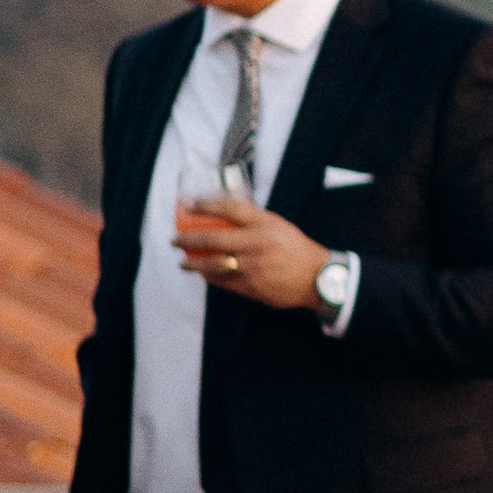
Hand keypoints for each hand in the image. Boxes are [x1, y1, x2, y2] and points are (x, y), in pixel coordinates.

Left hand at [172, 192, 327, 311]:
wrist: (318, 278)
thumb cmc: (296, 248)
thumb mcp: (279, 226)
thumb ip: (254, 219)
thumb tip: (223, 212)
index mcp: (265, 225)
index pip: (229, 208)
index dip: (205, 205)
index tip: (188, 205)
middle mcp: (258, 244)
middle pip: (213, 239)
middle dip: (188, 239)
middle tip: (175, 240)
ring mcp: (254, 267)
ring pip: (213, 264)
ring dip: (193, 263)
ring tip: (183, 262)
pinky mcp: (253, 287)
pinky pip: (223, 281)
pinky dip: (209, 277)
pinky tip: (203, 274)